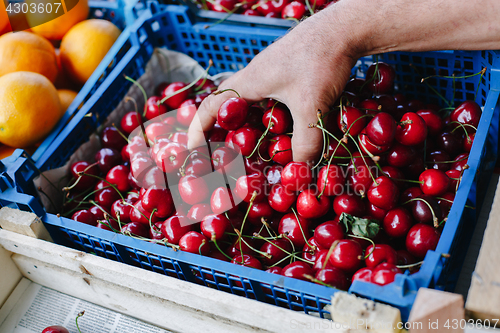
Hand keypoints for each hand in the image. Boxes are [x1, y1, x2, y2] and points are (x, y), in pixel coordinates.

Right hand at [188, 6, 358, 162]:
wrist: (344, 28)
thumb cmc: (321, 60)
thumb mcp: (310, 105)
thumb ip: (305, 141)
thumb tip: (300, 169)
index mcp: (249, 82)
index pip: (212, 105)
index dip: (199, 128)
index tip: (193, 150)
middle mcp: (255, 76)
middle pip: (227, 104)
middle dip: (220, 130)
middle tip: (222, 153)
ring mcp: (272, 72)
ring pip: (249, 101)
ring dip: (245, 122)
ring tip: (250, 145)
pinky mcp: (288, 70)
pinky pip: (267, 97)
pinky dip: (265, 115)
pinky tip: (280, 126)